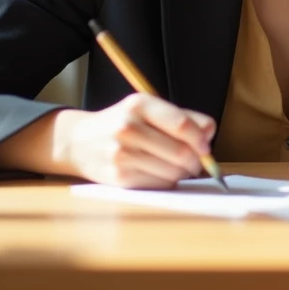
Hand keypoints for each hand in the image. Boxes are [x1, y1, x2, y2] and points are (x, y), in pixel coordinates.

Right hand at [55, 93, 215, 189]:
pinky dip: (167, 182)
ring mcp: (122, 154)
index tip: (206, 147)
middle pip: (180, 152)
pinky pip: (158, 184)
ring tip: (178, 167)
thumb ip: (182, 117)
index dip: (200, 139)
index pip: (182, 125)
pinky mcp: (119, 177)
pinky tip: (160, 173)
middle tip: (198, 163)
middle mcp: (128, 127)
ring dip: (182, 173)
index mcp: (140, 105)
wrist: (79, 141)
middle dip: (196, 161)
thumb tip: (210, 130)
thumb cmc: (122, 123)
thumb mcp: (147, 110)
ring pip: (172, 172)